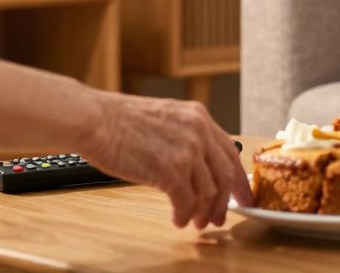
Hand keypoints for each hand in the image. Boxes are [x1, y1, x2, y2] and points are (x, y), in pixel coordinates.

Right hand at [82, 92, 252, 228]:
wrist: (96, 120)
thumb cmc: (119, 120)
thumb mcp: (165, 117)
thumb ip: (185, 135)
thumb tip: (195, 165)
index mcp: (199, 117)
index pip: (230, 152)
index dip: (239, 178)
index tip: (243, 194)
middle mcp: (199, 132)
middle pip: (224, 175)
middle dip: (225, 202)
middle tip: (221, 218)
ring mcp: (187, 152)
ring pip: (208, 192)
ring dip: (203, 212)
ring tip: (196, 223)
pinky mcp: (170, 171)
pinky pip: (186, 202)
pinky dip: (183, 215)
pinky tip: (177, 220)